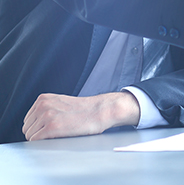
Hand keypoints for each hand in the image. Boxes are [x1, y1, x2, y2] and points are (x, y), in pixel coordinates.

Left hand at [22, 92, 139, 140]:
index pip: (27, 119)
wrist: (99, 110)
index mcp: (43, 98)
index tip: (49, 127)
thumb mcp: (60, 103)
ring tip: (58, 133)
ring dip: (42, 138)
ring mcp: (47, 115)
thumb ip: (45, 109)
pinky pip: (35, 140)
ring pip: (30, 135)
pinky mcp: (51, 127)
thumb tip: (32, 125)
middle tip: (55, 132)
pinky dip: (43, 142)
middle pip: (27, 128)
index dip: (37, 127)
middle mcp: (43, 105)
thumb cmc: (83, 110)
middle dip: (37, 133)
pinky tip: (57, 137)